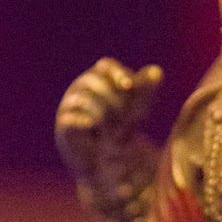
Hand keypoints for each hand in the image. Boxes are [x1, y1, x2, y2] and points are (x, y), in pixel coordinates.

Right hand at [55, 58, 161, 178]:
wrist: (103, 156)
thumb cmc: (121, 123)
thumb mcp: (137, 107)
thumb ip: (146, 89)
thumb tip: (158, 71)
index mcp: (100, 77)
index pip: (106, 66)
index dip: (118, 73)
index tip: (130, 86)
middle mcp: (81, 87)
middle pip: (94, 81)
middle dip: (113, 98)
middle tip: (128, 117)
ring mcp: (70, 106)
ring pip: (82, 99)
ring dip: (102, 112)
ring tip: (117, 130)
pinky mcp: (64, 127)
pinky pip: (68, 119)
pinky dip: (80, 121)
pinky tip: (92, 125)